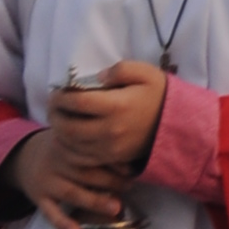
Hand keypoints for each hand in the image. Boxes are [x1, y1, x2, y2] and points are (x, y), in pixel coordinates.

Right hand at [0, 127, 130, 228]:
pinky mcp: (38, 197)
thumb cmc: (62, 149)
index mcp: (69, 143)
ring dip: (95, 201)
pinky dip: (62, 222)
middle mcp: (57, 160)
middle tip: (129, 187)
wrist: (25, 156)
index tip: (132, 170)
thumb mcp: (74, 139)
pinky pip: (50, 212)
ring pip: (72, 192)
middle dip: (110, 181)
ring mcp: (47, 180)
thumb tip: (130, 159)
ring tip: (116, 208)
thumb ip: (95, 145)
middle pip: (86, 172)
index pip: (93, 152)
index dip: (114, 162)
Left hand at [49, 58, 168, 176]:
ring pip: (71, 145)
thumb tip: (96, 77)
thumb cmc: (158, 95)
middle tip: (52, 104)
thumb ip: (119, 69)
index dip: (61, 96)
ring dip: (58, 131)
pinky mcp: (111, 158)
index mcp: (117, 105)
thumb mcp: (145, 72)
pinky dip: (68, 148)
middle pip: (68, 127)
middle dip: (54, 115)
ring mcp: (110, 148)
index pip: (77, 102)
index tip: (56, 90)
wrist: (176, 125)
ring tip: (58, 118)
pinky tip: (68, 137)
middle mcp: (110, 130)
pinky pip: (81, 158)